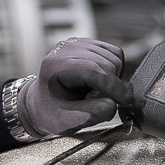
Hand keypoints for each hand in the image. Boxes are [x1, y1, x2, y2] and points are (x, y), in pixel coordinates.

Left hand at [14, 37, 131, 137]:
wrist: (39, 102)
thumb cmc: (50, 111)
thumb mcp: (69, 121)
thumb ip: (93, 113)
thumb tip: (114, 104)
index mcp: (57, 66)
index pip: (96, 71)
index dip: (114, 88)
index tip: (125, 101)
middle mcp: (66, 49)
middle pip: (109, 63)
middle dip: (110, 86)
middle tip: (95, 99)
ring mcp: (77, 43)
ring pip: (114, 57)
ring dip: (112, 77)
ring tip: (94, 90)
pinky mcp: (87, 43)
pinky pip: (113, 53)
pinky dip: (113, 69)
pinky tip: (99, 79)